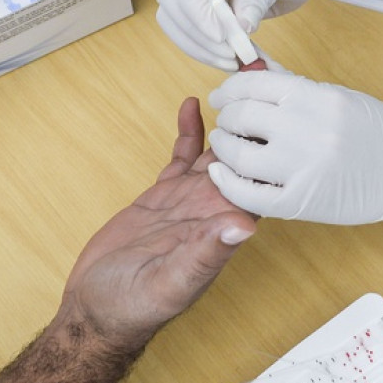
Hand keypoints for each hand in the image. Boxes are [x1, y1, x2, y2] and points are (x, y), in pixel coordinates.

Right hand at [58, 97, 255, 349]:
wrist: (98, 307)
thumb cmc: (137, 306)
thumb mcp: (172, 282)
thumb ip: (206, 254)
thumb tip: (244, 226)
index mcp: (224, 227)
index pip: (260, 183)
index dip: (273, 150)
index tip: (284, 113)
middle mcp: (214, 208)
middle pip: (246, 158)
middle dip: (257, 121)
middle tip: (266, 75)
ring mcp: (190, 199)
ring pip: (218, 151)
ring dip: (230, 121)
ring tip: (239, 83)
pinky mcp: (164, 194)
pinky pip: (183, 156)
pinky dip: (189, 131)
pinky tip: (192, 105)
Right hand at [156, 0, 353, 70]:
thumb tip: (239, 27)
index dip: (196, 6)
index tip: (220, 35)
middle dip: (194, 30)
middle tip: (227, 53)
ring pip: (174, 18)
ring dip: (197, 45)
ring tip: (231, 61)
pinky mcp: (205, 6)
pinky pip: (191, 31)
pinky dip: (205, 50)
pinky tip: (230, 59)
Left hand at [207, 71, 382, 224]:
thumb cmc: (370, 131)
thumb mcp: (333, 95)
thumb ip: (289, 82)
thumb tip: (251, 60)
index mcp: (317, 98)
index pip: (255, 84)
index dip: (230, 88)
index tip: (222, 95)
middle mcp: (308, 131)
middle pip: (243, 117)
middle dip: (227, 117)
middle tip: (226, 120)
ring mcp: (304, 169)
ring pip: (239, 155)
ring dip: (222, 146)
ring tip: (223, 142)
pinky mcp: (300, 203)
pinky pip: (249, 194)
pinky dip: (227, 182)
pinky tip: (219, 173)